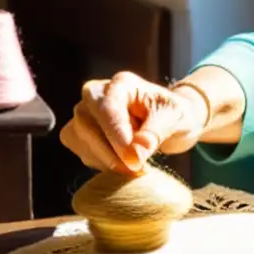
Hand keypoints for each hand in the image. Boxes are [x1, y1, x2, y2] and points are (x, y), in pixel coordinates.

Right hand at [59, 72, 209, 172]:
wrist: (170, 121)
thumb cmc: (174, 114)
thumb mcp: (174, 119)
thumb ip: (154, 134)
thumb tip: (134, 155)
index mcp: (122, 84)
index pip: (107, 108)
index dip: (116, 136)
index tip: (133, 161)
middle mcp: (96, 94)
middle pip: (86, 124)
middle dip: (111, 153)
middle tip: (138, 169)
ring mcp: (84, 112)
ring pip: (79, 140)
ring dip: (106, 161)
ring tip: (137, 164)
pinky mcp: (80, 132)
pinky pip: (80, 151)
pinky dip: (101, 164)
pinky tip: (123, 163)